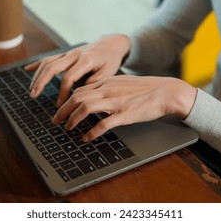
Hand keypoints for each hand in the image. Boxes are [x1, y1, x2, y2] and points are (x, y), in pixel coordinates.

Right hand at [25, 34, 130, 106]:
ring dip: (37, 75)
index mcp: (86, 60)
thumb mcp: (109, 72)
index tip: (60, 105)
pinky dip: (37, 63)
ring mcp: (69, 53)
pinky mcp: (66, 53)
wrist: (111, 44)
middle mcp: (74, 55)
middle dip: (41, 82)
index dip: (62, 93)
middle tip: (33, 95)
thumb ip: (95, 81)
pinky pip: (49, 57)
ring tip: (32, 89)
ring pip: (48, 62)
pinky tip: (27, 69)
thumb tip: (80, 92)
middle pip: (51, 67)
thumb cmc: (110, 60)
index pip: (68, 78)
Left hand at [52, 75, 196, 141]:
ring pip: (86, 107)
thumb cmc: (145, 88)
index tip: (60, 110)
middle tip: (55, 121)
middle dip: (63, 110)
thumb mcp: (122, 83)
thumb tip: (92, 95)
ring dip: (73, 119)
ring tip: (67, 129)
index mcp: (107, 82)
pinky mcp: (125, 114)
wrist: (165, 91)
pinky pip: (103, 123)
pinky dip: (91, 132)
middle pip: (77, 97)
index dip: (66, 101)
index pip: (79, 90)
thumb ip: (106, 87)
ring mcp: (116, 102)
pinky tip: (86, 138)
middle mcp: (108, 90)